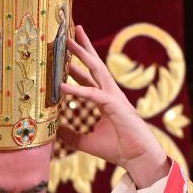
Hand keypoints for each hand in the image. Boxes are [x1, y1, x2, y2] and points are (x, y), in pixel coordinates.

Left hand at [59, 25, 169, 188]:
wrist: (139, 159)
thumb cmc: (119, 149)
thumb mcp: (87, 142)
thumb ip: (71, 135)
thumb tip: (54, 131)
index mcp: (106, 99)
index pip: (89, 77)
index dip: (77, 65)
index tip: (65, 53)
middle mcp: (110, 94)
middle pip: (95, 65)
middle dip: (82, 48)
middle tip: (70, 33)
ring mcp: (114, 97)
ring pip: (96, 70)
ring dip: (81, 55)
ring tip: (67, 42)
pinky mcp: (115, 106)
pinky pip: (92, 94)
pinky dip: (77, 89)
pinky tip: (61, 85)